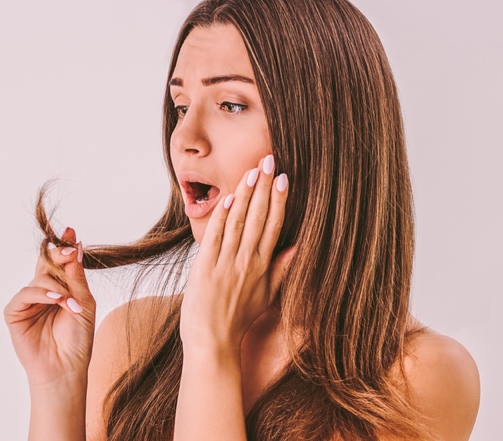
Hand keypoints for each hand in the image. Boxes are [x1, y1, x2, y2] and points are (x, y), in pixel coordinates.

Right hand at [4, 227, 95, 386]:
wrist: (67, 368)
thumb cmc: (78, 339)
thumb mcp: (84, 303)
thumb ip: (76, 277)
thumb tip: (75, 246)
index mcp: (60, 288)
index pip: (59, 262)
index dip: (64, 246)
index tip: (71, 232)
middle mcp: (43, 292)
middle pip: (46, 264)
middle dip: (57, 256)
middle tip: (68, 252)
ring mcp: (28, 302)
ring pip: (38, 279)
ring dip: (57, 287)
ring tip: (71, 303)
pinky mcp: (15, 313)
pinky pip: (25, 294)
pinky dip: (41, 294)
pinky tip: (56, 300)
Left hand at [180, 155, 295, 352]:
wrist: (212, 342)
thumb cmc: (236, 319)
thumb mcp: (266, 296)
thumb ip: (281, 270)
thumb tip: (297, 247)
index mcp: (261, 267)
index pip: (274, 226)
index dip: (279, 200)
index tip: (284, 178)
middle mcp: (246, 262)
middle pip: (258, 218)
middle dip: (263, 188)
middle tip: (269, 161)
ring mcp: (225, 264)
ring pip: (238, 223)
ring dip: (244, 195)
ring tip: (251, 172)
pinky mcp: (204, 268)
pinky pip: (215, 238)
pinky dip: (221, 218)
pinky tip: (227, 199)